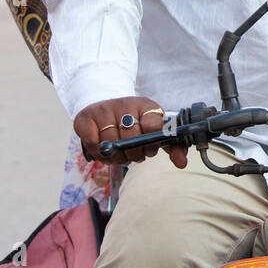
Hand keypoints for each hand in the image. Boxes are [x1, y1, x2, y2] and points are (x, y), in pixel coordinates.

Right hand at [73, 96, 187, 168]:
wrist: (104, 105)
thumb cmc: (134, 122)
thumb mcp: (155, 131)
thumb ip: (172, 147)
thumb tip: (182, 164)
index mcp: (146, 106)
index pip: (153, 126)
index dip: (151, 144)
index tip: (149, 149)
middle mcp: (124, 104)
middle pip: (130, 138)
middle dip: (134, 154)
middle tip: (133, 155)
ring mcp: (104, 109)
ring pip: (111, 143)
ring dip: (116, 156)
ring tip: (120, 154)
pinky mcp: (85, 117)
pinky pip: (92, 143)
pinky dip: (99, 154)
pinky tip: (105, 150)